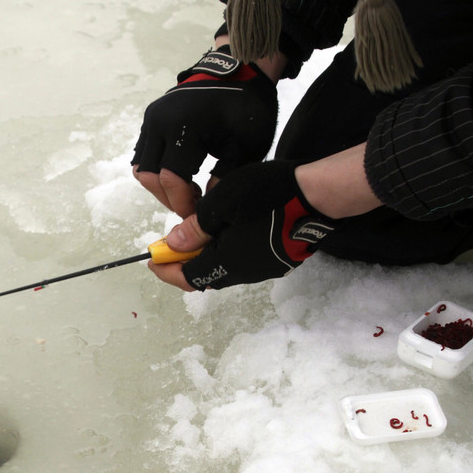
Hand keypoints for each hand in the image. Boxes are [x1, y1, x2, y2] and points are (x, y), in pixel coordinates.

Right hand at [131, 44, 277, 217]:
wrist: (240, 71)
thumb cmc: (248, 108)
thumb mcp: (246, 147)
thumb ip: (225, 179)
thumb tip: (207, 210)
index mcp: (185, 126)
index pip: (170, 178)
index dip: (181, 202)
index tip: (195, 215)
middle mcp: (161, 121)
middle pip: (148, 175)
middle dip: (167, 197)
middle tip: (190, 206)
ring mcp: (152, 118)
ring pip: (141, 166)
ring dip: (160, 185)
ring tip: (187, 190)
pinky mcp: (151, 118)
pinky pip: (144, 153)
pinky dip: (158, 170)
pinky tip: (182, 175)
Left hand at [154, 161, 335, 290]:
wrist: (319, 195)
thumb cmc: (271, 193)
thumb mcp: (222, 203)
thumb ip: (196, 227)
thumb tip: (173, 245)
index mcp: (229, 262)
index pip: (188, 278)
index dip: (167, 270)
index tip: (152, 260)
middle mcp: (246, 273)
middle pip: (206, 276)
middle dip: (184, 263)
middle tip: (171, 244)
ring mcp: (265, 268)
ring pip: (225, 269)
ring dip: (206, 255)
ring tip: (196, 233)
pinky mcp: (279, 259)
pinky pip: (243, 261)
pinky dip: (225, 250)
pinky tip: (225, 230)